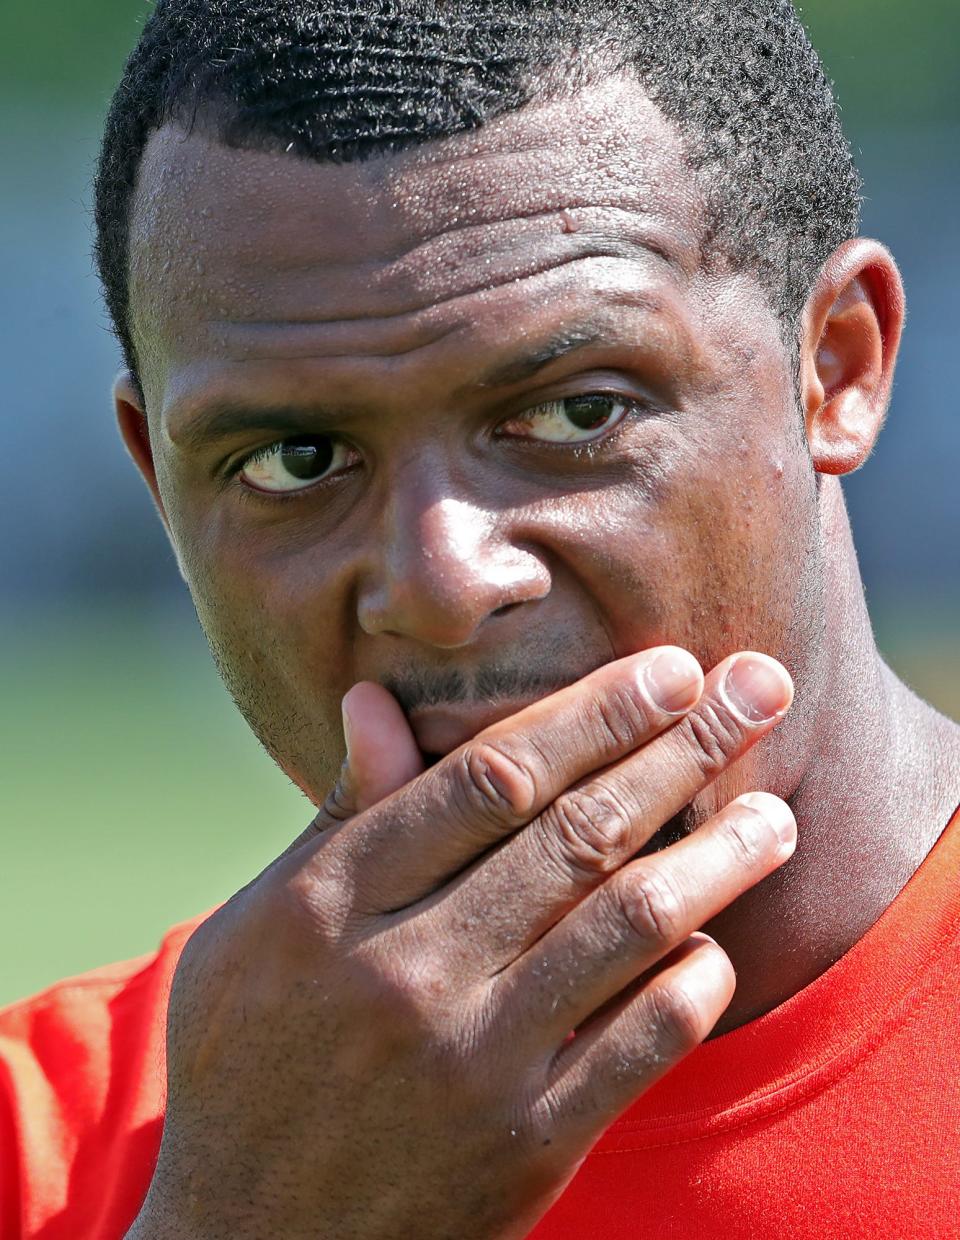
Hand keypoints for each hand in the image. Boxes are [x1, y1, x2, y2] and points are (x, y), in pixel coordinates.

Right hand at [129, 648, 793, 1239]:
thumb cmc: (248, 1061)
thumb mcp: (260, 926)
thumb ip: (338, 817)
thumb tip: (373, 701)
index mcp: (335, 900)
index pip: (491, 777)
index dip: (593, 713)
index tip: (668, 671)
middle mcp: (410, 970)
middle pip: (577, 834)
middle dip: (680, 751)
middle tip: (757, 692)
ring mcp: (474, 1063)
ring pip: (628, 927)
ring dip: (716, 858)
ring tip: (773, 814)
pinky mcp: (526, 1147)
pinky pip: (641, 1044)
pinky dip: (693, 981)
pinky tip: (716, 941)